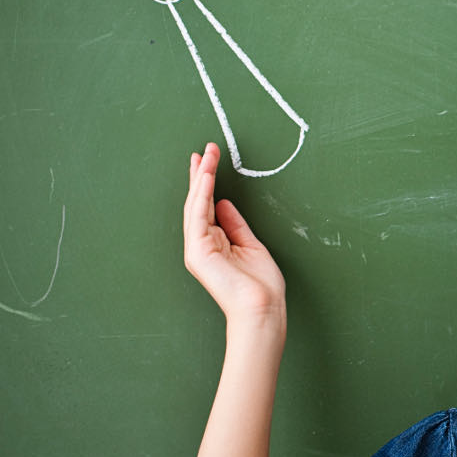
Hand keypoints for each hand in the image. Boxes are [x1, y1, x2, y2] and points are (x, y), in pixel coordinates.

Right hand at [183, 143, 285, 328]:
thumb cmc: (260, 285)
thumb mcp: (250, 244)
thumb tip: (225, 203)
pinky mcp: (198, 251)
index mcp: (213, 243)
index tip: (208, 161)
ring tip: (205, 155)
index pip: (207, 206)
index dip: (206, 182)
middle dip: (200, 174)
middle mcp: (201, 244)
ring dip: (200, 177)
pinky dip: (201, 194)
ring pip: (195, 204)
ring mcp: (197, 248)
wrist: (262, 307)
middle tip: (204, 149)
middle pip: (197, 202)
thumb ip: (235, 224)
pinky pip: (197, 215)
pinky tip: (205, 175)